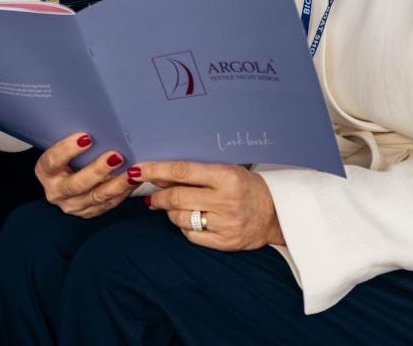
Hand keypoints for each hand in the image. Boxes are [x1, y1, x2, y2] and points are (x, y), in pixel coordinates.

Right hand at [35, 132, 134, 218]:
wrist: (65, 178)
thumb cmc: (67, 156)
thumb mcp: (64, 147)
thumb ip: (77, 140)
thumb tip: (101, 125)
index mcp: (45, 171)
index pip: (53, 161)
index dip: (68, 149)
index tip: (86, 137)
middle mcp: (55, 192)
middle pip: (76, 184)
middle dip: (98, 170)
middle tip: (115, 156)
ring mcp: (71, 205)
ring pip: (96, 197)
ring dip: (117, 184)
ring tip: (131, 171)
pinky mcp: (87, 212)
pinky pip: (107, 204)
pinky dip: (122, 192)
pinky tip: (132, 181)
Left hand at [134, 161, 283, 250]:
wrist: (276, 213)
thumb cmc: (246, 187)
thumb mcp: (225, 171)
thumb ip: (195, 174)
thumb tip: (158, 176)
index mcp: (226, 176)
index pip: (182, 171)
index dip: (156, 170)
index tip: (137, 170)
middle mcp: (226, 200)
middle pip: (176, 198)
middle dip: (157, 197)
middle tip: (151, 195)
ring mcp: (225, 224)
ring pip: (180, 218)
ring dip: (171, 213)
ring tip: (177, 207)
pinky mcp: (225, 243)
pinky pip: (190, 235)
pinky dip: (185, 227)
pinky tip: (192, 220)